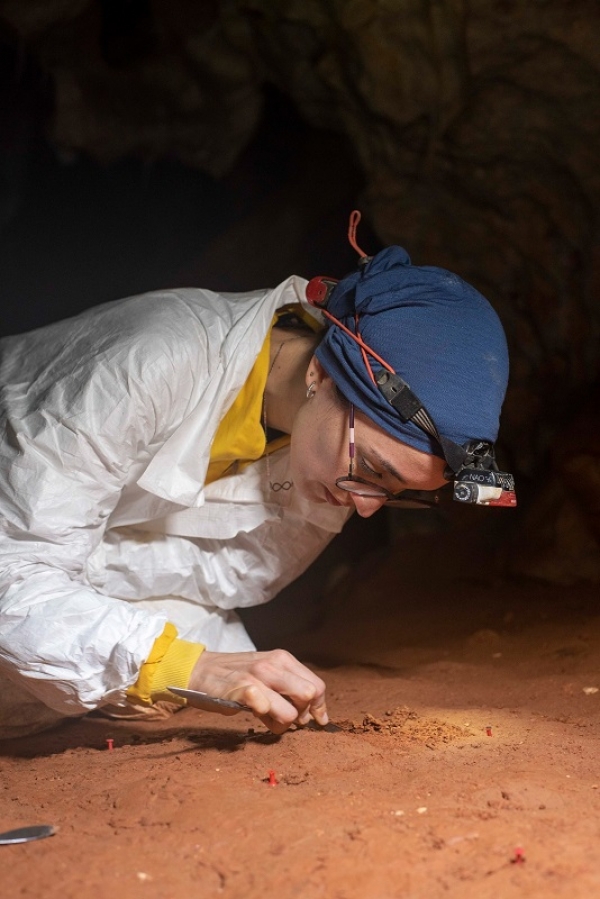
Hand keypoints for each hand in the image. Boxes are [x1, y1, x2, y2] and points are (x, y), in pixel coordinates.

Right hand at [188, 649, 327, 733]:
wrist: (200, 670)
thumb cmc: (235, 676)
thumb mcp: (266, 673)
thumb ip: (288, 688)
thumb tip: (312, 715)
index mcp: (283, 659)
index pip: (317, 685)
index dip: (319, 707)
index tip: (316, 720)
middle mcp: (273, 665)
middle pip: (310, 696)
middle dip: (302, 714)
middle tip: (286, 718)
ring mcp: (257, 676)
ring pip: (291, 711)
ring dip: (282, 723)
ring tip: (268, 719)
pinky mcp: (241, 690)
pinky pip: (265, 708)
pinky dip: (265, 719)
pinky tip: (256, 715)